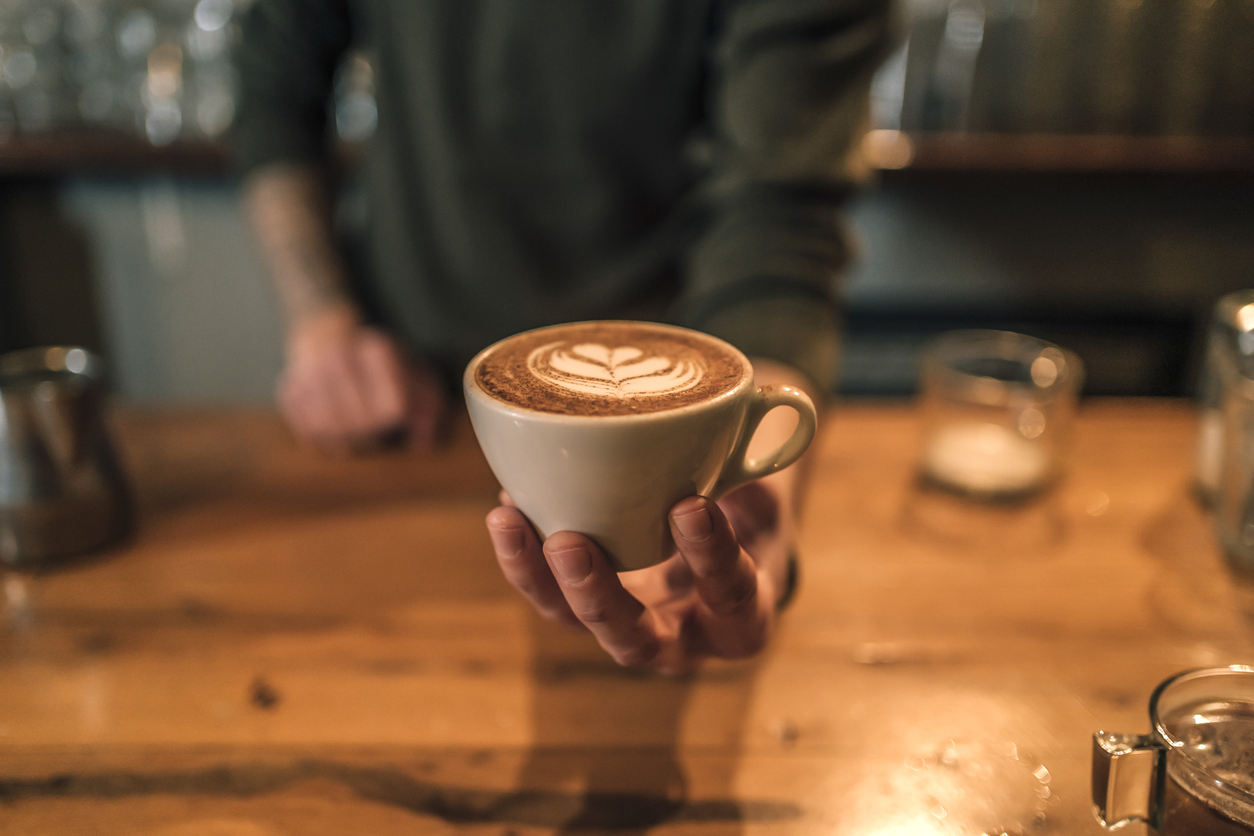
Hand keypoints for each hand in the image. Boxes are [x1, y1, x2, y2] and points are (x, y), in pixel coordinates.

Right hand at [277, 306, 447, 452]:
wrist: (326, 335)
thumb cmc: (380, 365)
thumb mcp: (417, 375)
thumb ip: (430, 407)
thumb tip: (422, 444)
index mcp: (378, 350)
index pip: (395, 407)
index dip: (402, 418)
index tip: (400, 411)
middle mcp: (340, 356)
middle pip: (364, 424)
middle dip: (376, 433)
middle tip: (378, 424)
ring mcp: (310, 374)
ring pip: (334, 432)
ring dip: (350, 440)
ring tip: (358, 428)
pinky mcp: (289, 392)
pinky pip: (310, 435)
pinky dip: (326, 440)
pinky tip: (336, 425)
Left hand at [485, 480, 793, 673]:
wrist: (724, 541)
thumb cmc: (749, 512)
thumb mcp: (768, 490)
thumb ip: (766, 458)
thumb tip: (775, 399)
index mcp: (743, 616)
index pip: (730, 595)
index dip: (711, 556)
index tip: (690, 505)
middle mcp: (685, 638)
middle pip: (636, 639)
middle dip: (598, 596)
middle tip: (570, 544)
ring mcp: (631, 628)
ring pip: (577, 623)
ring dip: (538, 579)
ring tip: (508, 520)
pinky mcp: (589, 607)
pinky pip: (550, 594)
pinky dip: (523, 557)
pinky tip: (506, 507)